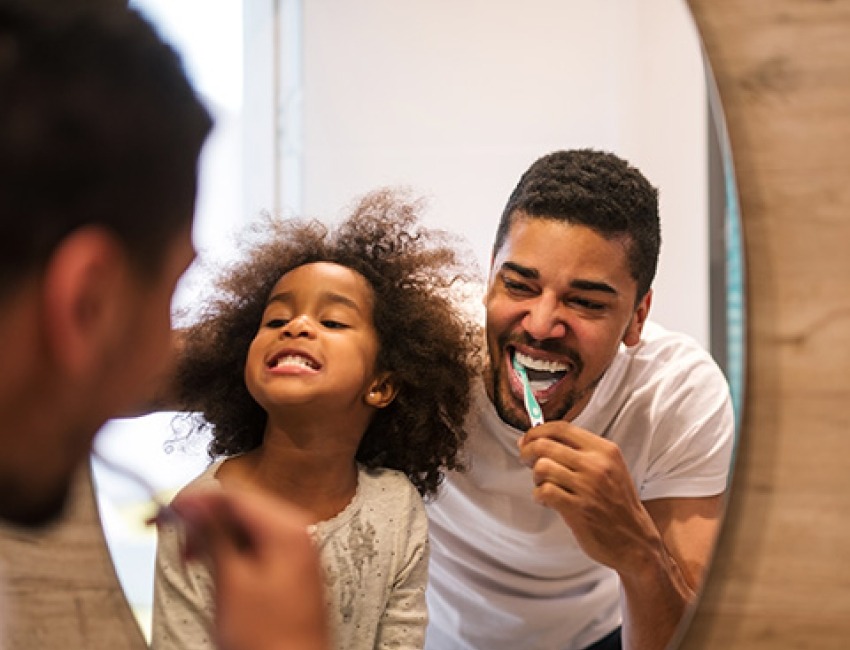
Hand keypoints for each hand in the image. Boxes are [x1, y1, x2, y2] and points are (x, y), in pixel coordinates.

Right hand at [169, 487, 328, 649]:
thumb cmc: (268, 639)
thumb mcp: (231, 582)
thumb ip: (213, 536)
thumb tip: (195, 506)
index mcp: (288, 529)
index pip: (236, 496)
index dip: (198, 500)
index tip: (170, 508)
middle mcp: (298, 533)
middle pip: (242, 508)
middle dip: (205, 520)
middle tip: (174, 534)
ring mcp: (297, 551)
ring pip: (247, 527)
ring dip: (215, 536)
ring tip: (190, 556)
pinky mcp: (292, 569)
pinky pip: (257, 545)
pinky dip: (232, 551)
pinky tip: (214, 566)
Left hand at [517, 421, 661, 571]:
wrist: (635, 540)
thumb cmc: (617, 504)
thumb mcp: (609, 468)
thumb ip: (580, 452)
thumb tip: (538, 439)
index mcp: (604, 450)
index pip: (561, 428)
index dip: (537, 431)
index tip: (527, 439)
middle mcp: (596, 465)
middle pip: (545, 445)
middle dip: (528, 451)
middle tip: (526, 460)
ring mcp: (587, 487)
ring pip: (542, 467)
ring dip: (535, 476)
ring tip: (542, 484)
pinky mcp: (577, 509)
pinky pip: (544, 491)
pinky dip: (538, 495)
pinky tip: (546, 500)